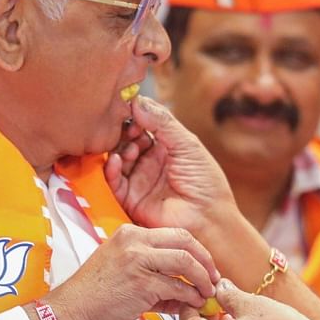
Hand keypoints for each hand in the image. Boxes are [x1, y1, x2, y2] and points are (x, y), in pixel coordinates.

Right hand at [41, 225, 218, 319]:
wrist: (67, 313)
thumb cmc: (92, 298)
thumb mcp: (123, 274)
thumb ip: (153, 278)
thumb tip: (183, 293)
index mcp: (129, 233)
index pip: (175, 234)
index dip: (196, 251)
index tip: (206, 267)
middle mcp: (133, 240)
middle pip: (185, 241)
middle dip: (205, 261)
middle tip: (214, 279)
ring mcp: (137, 260)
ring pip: (185, 262)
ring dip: (203, 280)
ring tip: (208, 294)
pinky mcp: (141, 283)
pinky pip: (177, 287)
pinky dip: (190, 297)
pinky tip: (193, 305)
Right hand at [105, 98, 236, 233]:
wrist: (208, 218)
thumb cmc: (205, 182)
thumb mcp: (187, 145)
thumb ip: (163, 122)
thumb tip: (137, 101)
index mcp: (166, 146)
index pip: (143, 124)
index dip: (135, 115)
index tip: (130, 108)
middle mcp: (149, 160)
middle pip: (126, 138)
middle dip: (124, 131)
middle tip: (129, 128)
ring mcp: (138, 178)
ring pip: (117, 157)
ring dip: (119, 148)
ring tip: (130, 148)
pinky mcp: (130, 198)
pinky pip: (113, 181)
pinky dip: (111, 169)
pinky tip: (117, 161)